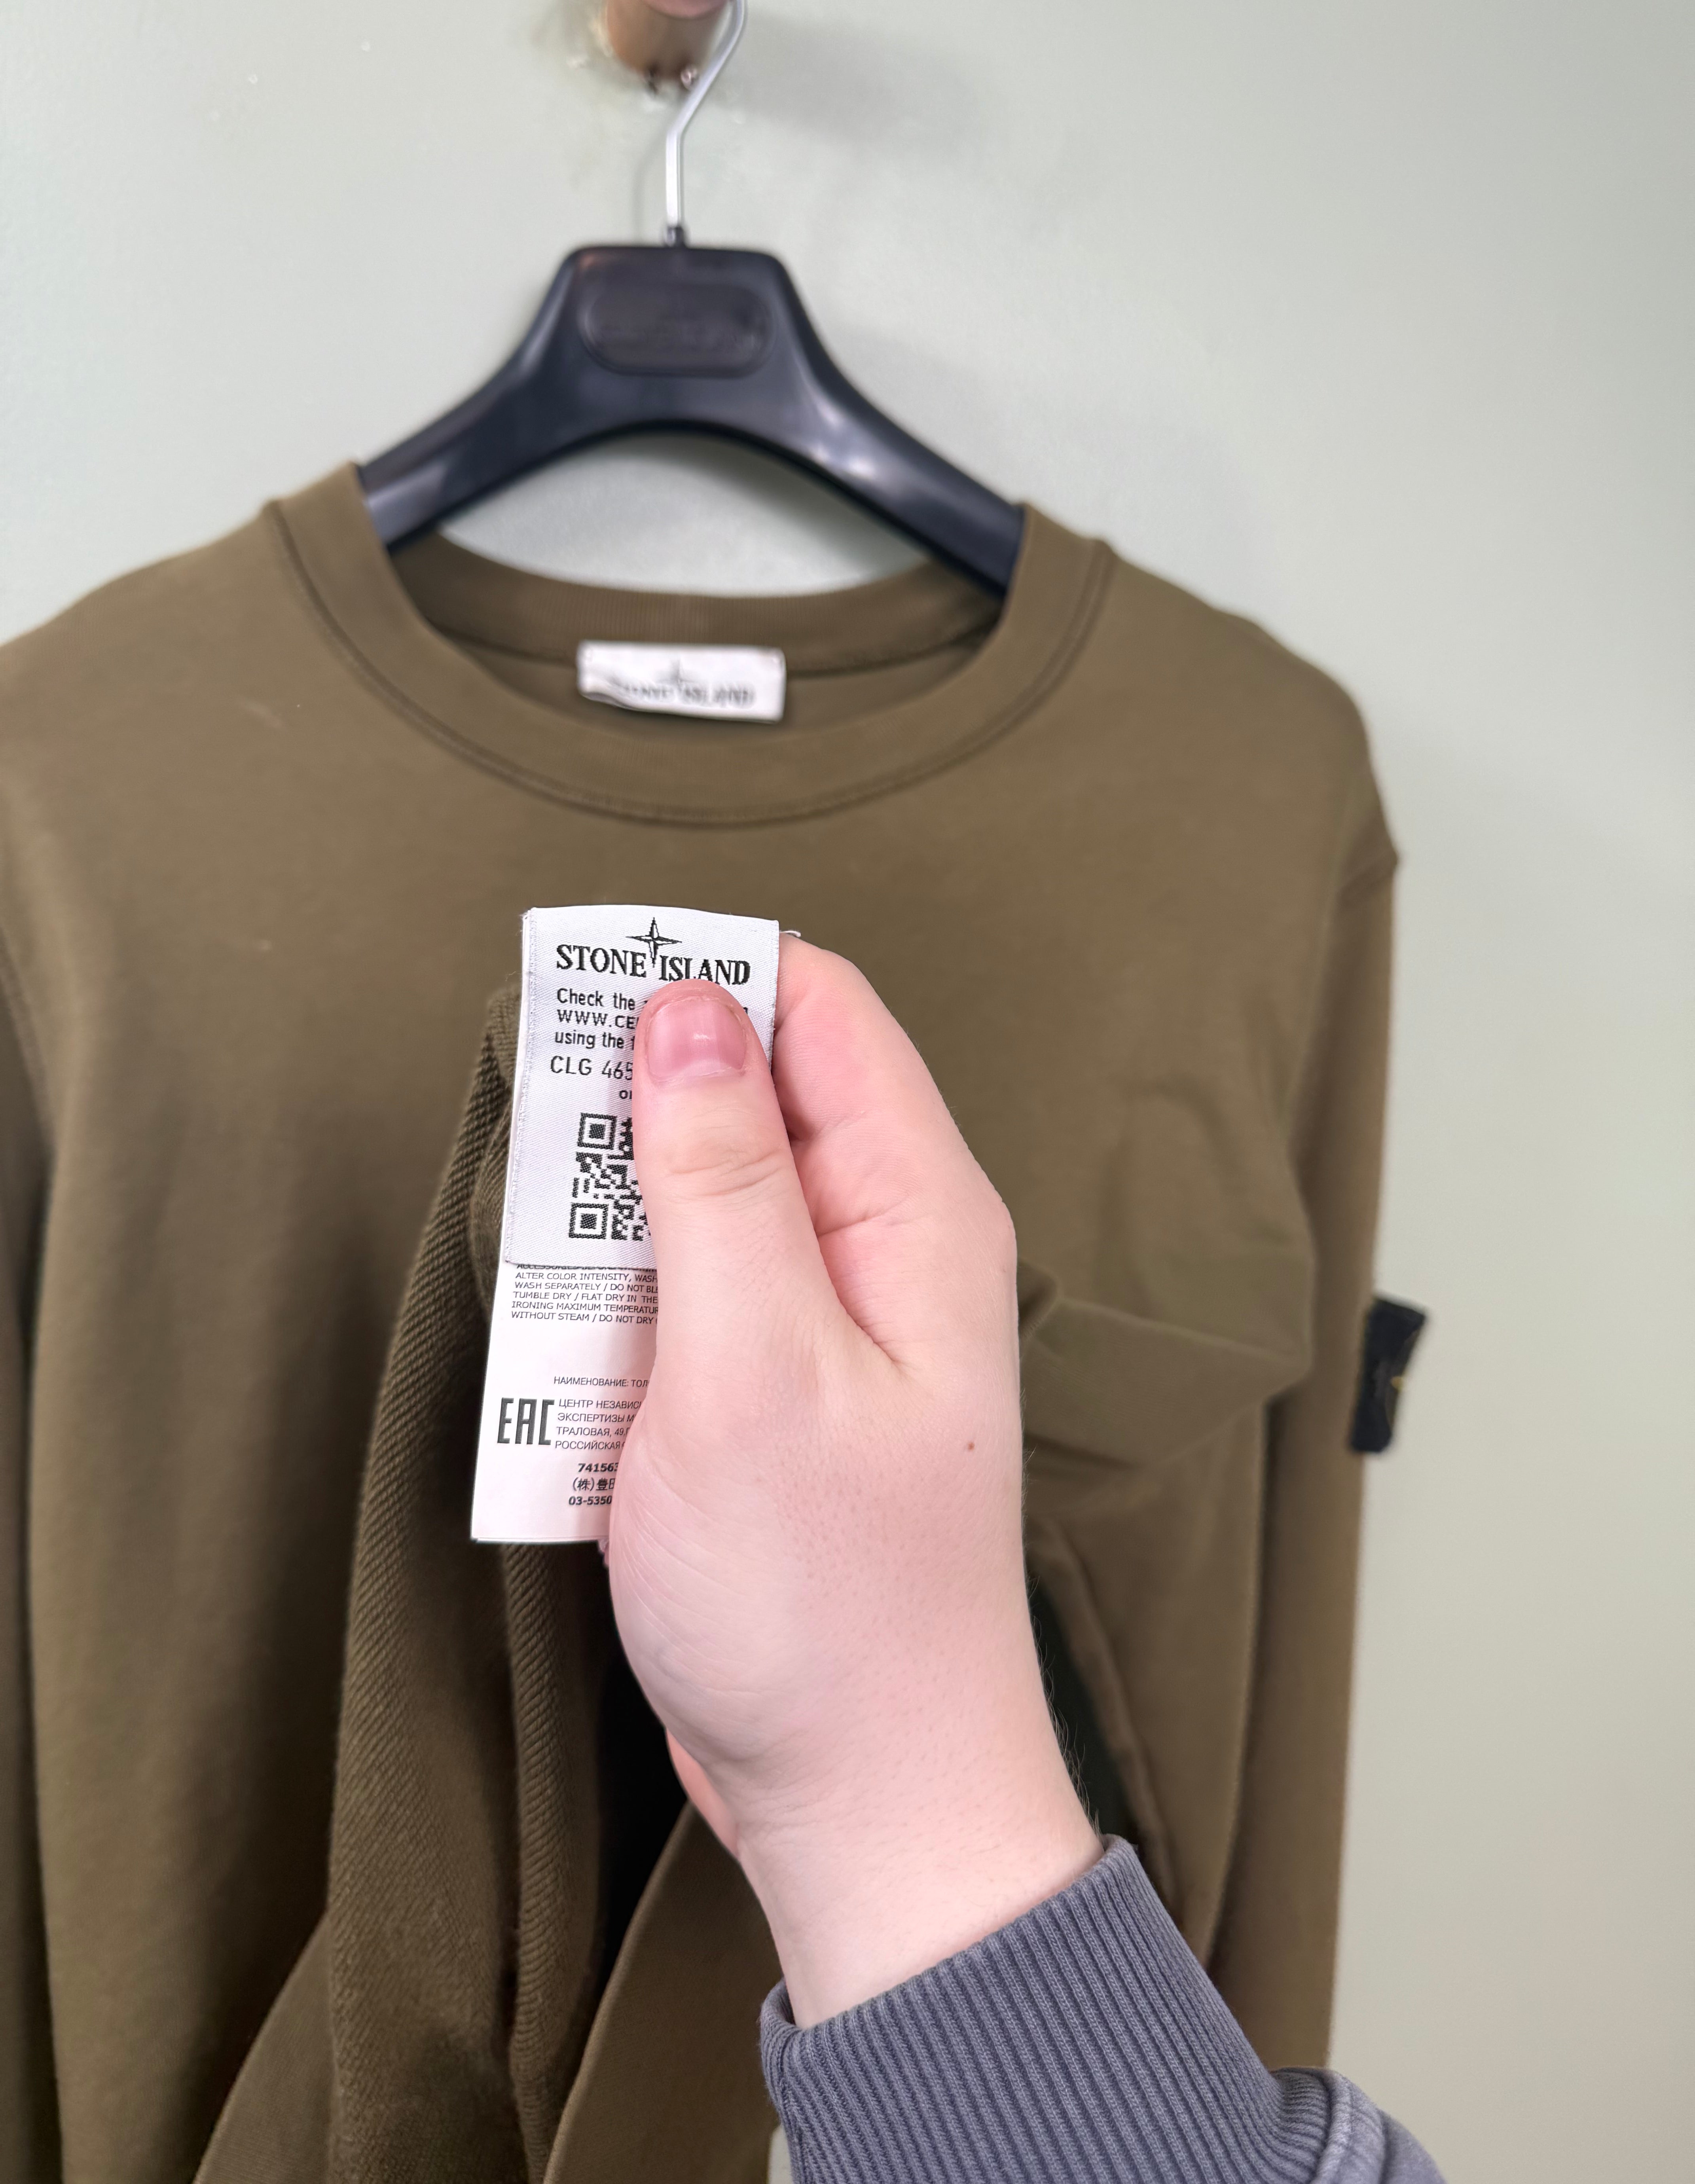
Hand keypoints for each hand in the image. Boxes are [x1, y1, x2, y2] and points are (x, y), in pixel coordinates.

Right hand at [608, 941, 1099, 2025]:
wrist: (860, 1790)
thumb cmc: (826, 1600)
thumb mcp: (753, 1364)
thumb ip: (719, 1176)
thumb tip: (685, 1005)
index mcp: (913, 1208)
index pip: (817, 1010)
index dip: (700, 978)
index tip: (582, 998)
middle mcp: (878, 1243)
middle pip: (743, 1090)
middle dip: (631, 1117)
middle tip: (557, 1192)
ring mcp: (817, 1317)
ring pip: (689, 1196)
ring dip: (605, 1235)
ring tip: (573, 1321)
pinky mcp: (761, 1385)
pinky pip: (673, 1297)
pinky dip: (610, 1318)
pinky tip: (580, 1388)